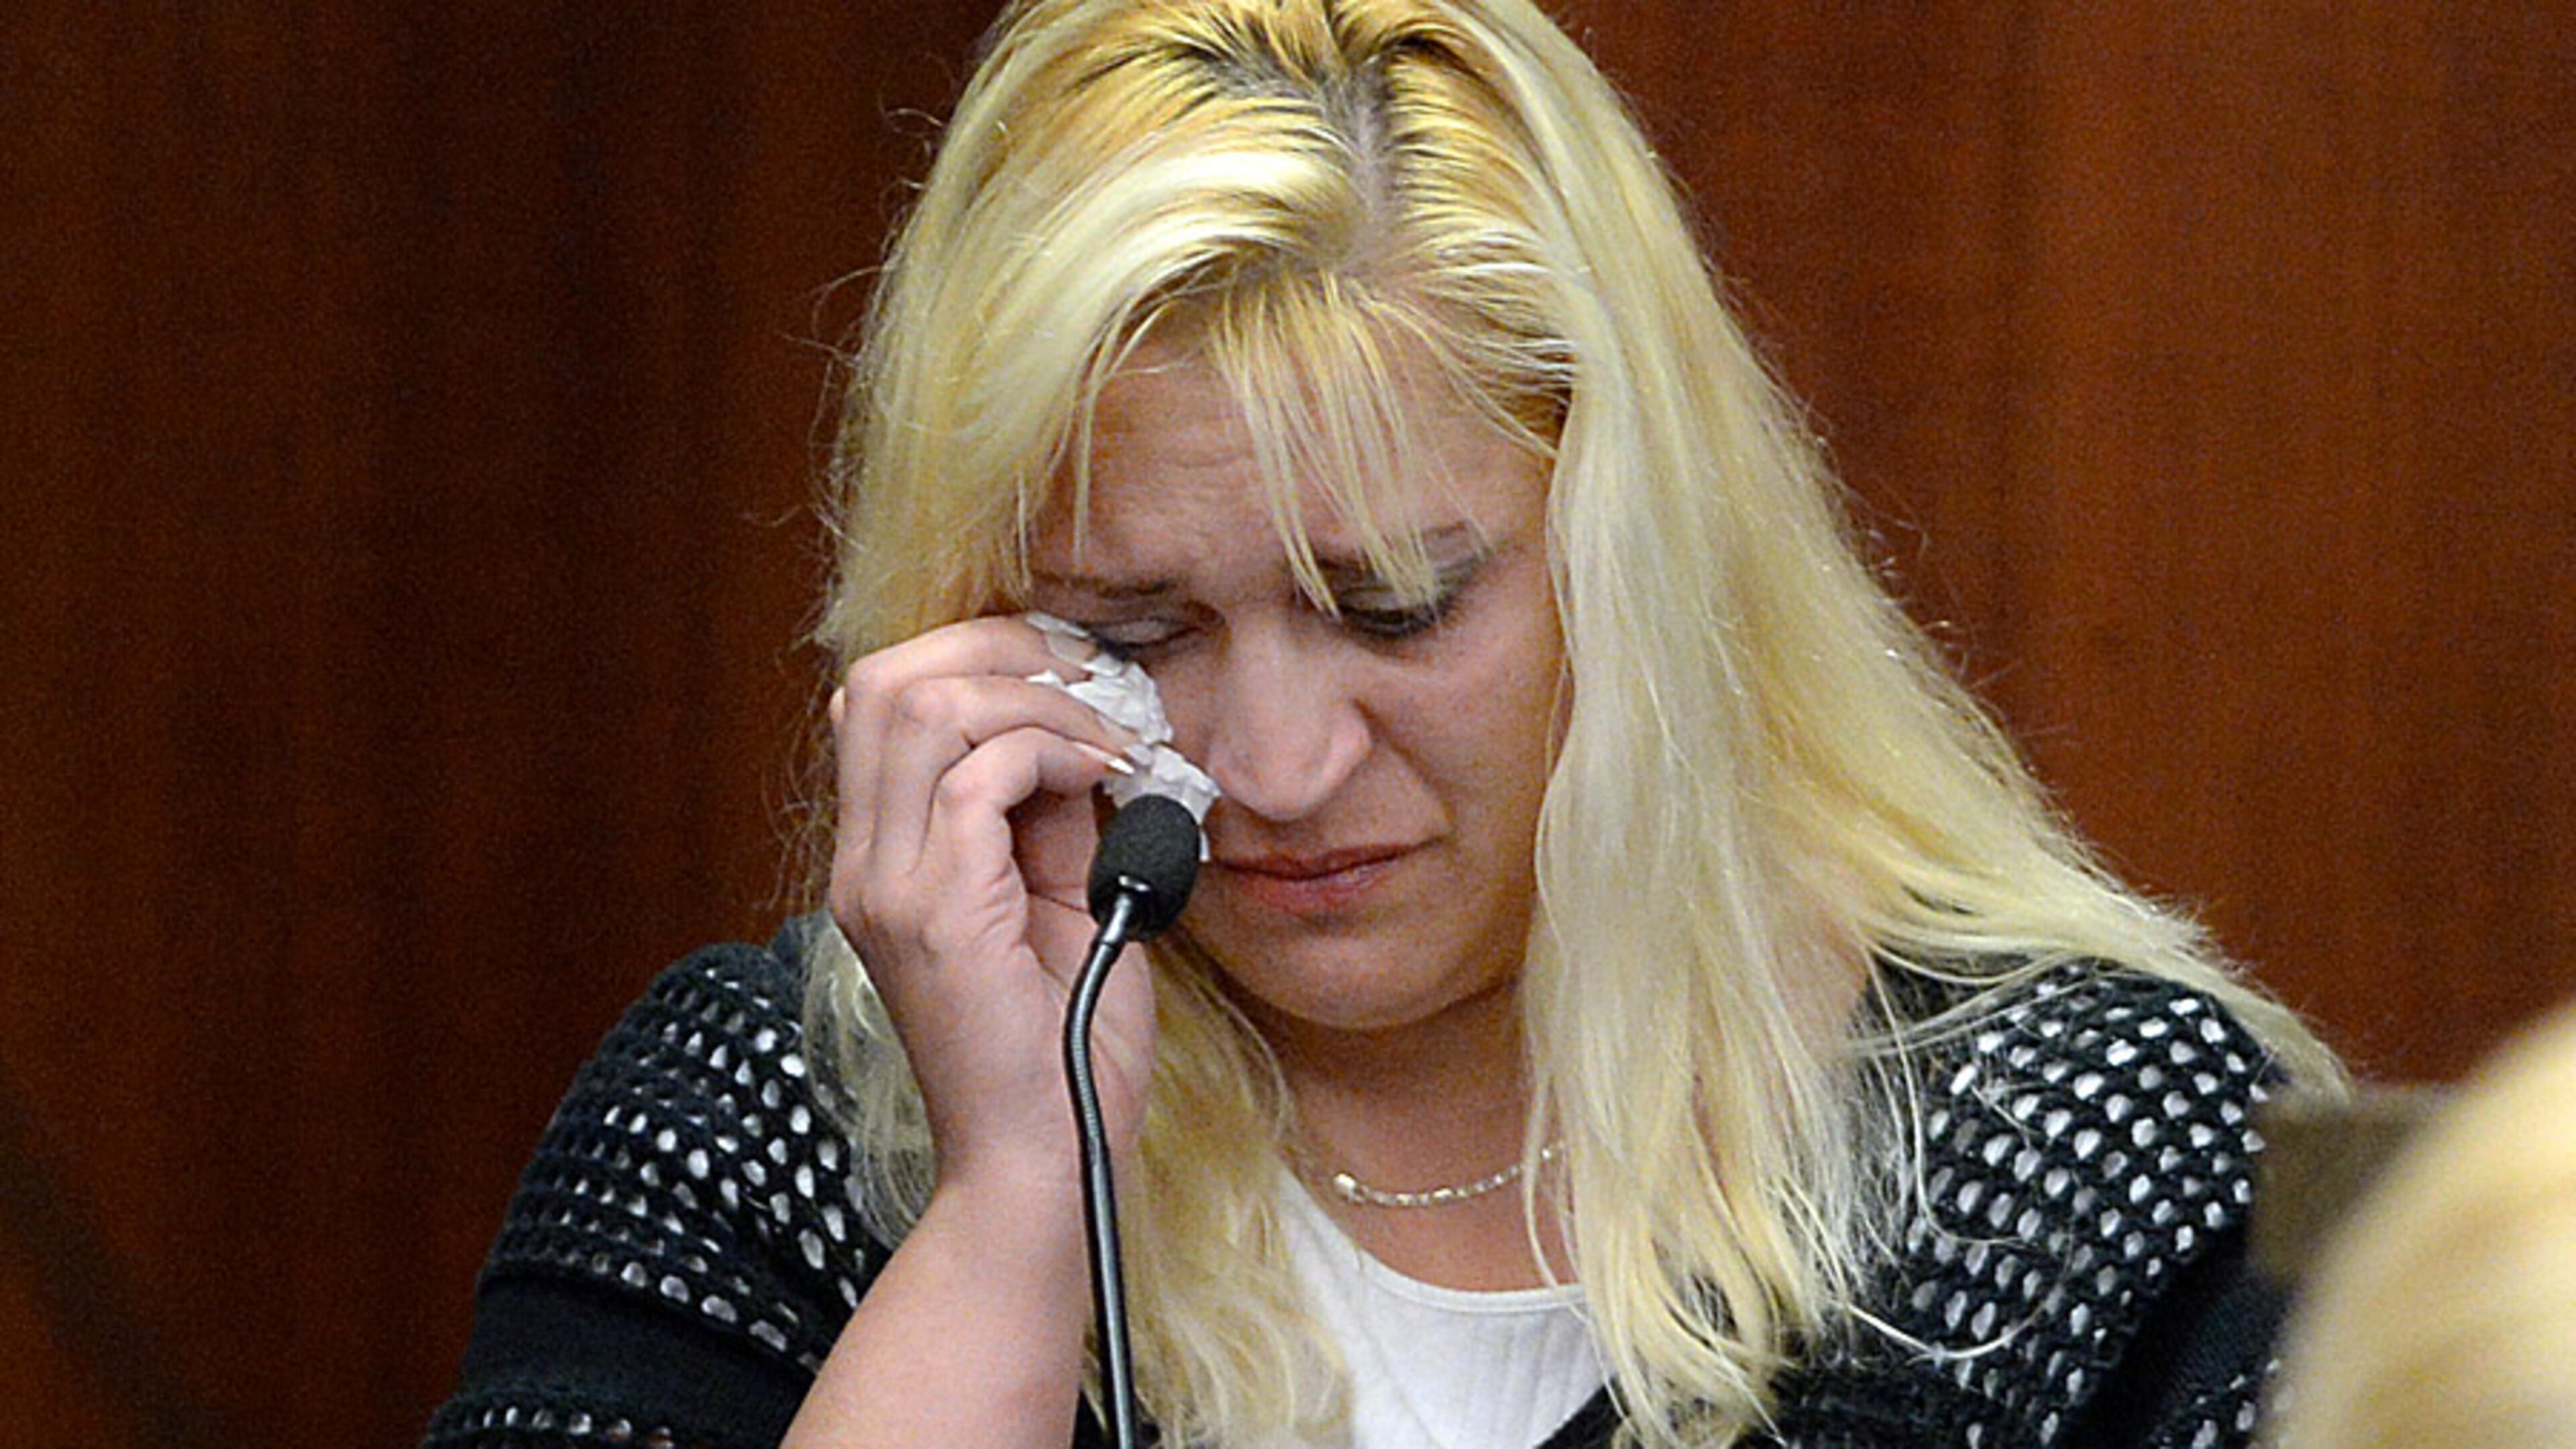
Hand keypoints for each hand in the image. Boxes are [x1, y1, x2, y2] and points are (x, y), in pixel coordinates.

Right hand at [828, 616, 1155, 1197]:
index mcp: (883, 859)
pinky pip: (977, 776)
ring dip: (1032, 697)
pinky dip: (1052, 751)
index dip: (981, 657)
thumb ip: (1054, 819)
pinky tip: (1107, 776)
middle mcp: (866, 866)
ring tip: (1105, 735)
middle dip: (999, 648)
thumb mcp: (1063, 901)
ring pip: (921, 706)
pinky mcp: (935, 915)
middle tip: (1091, 677)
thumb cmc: (1064, 1047)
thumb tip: (1085, 736)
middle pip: (882, 679)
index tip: (1079, 675)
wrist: (1044, 1164)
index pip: (883, 699)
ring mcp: (889, 888)